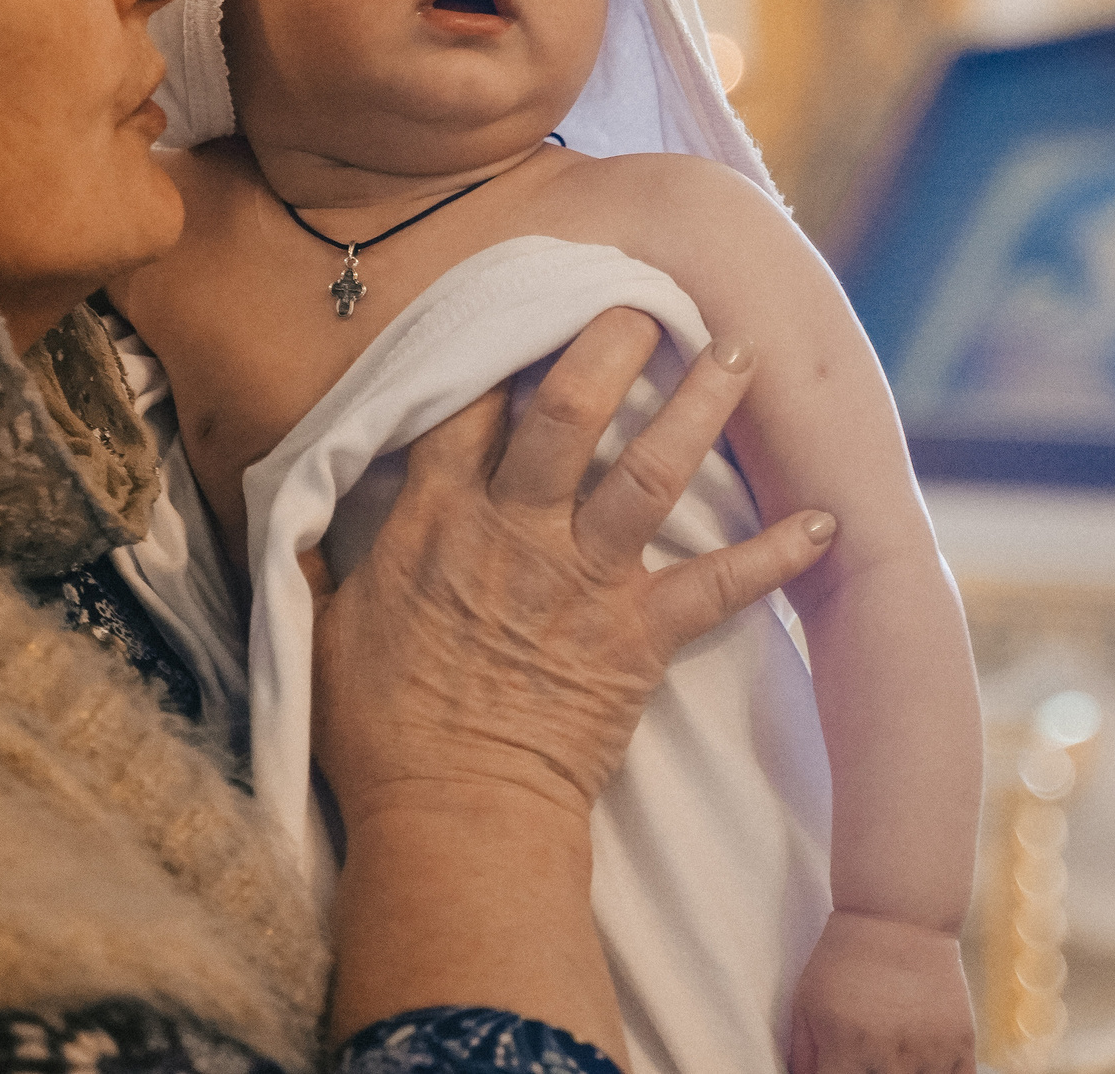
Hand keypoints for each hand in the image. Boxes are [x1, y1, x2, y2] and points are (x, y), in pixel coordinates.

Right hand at [304, 306, 839, 829]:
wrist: (451, 816)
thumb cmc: (378, 731)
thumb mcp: (323, 631)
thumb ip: (316, 561)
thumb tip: (285, 519)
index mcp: (436, 521)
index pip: (470, 408)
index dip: (502, 349)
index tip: (533, 303)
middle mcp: (514, 532)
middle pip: (566, 413)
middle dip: (609, 345)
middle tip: (647, 298)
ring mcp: (582, 579)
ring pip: (648, 472)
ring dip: (699, 410)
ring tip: (740, 353)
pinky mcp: (638, 635)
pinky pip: (719, 584)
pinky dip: (777, 553)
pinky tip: (829, 517)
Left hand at [787, 910, 976, 1073]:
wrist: (900, 914)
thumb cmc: (845, 958)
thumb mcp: (807, 1001)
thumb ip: (802, 1055)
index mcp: (845, 1048)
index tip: (838, 1070)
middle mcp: (889, 1057)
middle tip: (863, 1060)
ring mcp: (928, 1053)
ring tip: (892, 1059)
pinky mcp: (960, 1044)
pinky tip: (923, 1066)